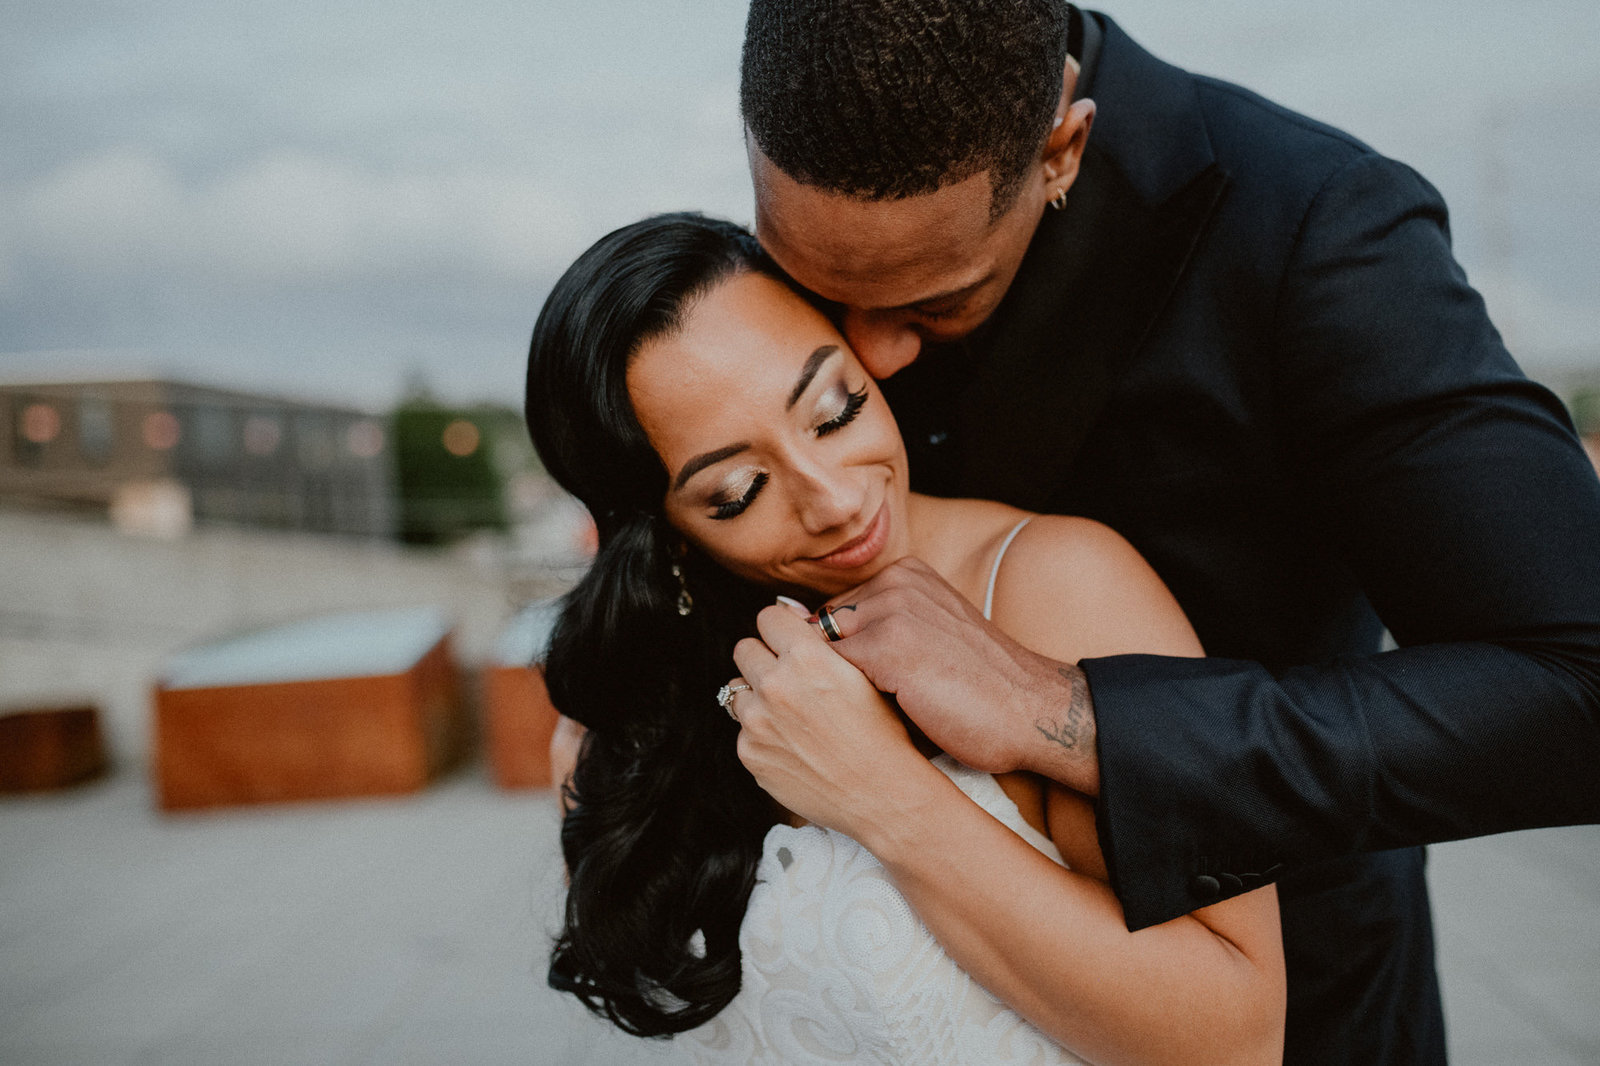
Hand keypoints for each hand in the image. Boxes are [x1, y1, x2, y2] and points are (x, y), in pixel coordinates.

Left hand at [730, 602, 939, 840]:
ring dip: (757, 697)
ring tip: (791, 717)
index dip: (780, 629)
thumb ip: (822, 646)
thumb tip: (791, 617)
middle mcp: (776, 683)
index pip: (767, 617)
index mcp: (807, 656)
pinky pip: (743, 730)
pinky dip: (761, 734)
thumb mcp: (862, 675)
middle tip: (786, 678)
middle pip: (744, 649)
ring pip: (738, 690)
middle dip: (763, 658)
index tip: (787, 641)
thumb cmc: (882, 734)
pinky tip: (793, 747)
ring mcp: (757, 720)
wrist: (881, 794)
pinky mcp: (749, 752)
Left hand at [819, 557, 1099, 793]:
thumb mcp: (933, 633)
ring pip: (822, 651)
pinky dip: (842, 702)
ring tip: (860, 717)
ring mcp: (892, 611)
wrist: (1031, 711)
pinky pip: (832, 674)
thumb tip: (816, 640)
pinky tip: (869, 723)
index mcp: (908, 573)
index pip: (838, 611)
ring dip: (833, 687)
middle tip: (849, 707)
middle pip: (824, 628)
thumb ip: (885, 626)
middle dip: (828, 669)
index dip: (840, 655)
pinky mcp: (888, 648)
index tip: (854, 687)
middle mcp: (897, 582)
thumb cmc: (981, 685)